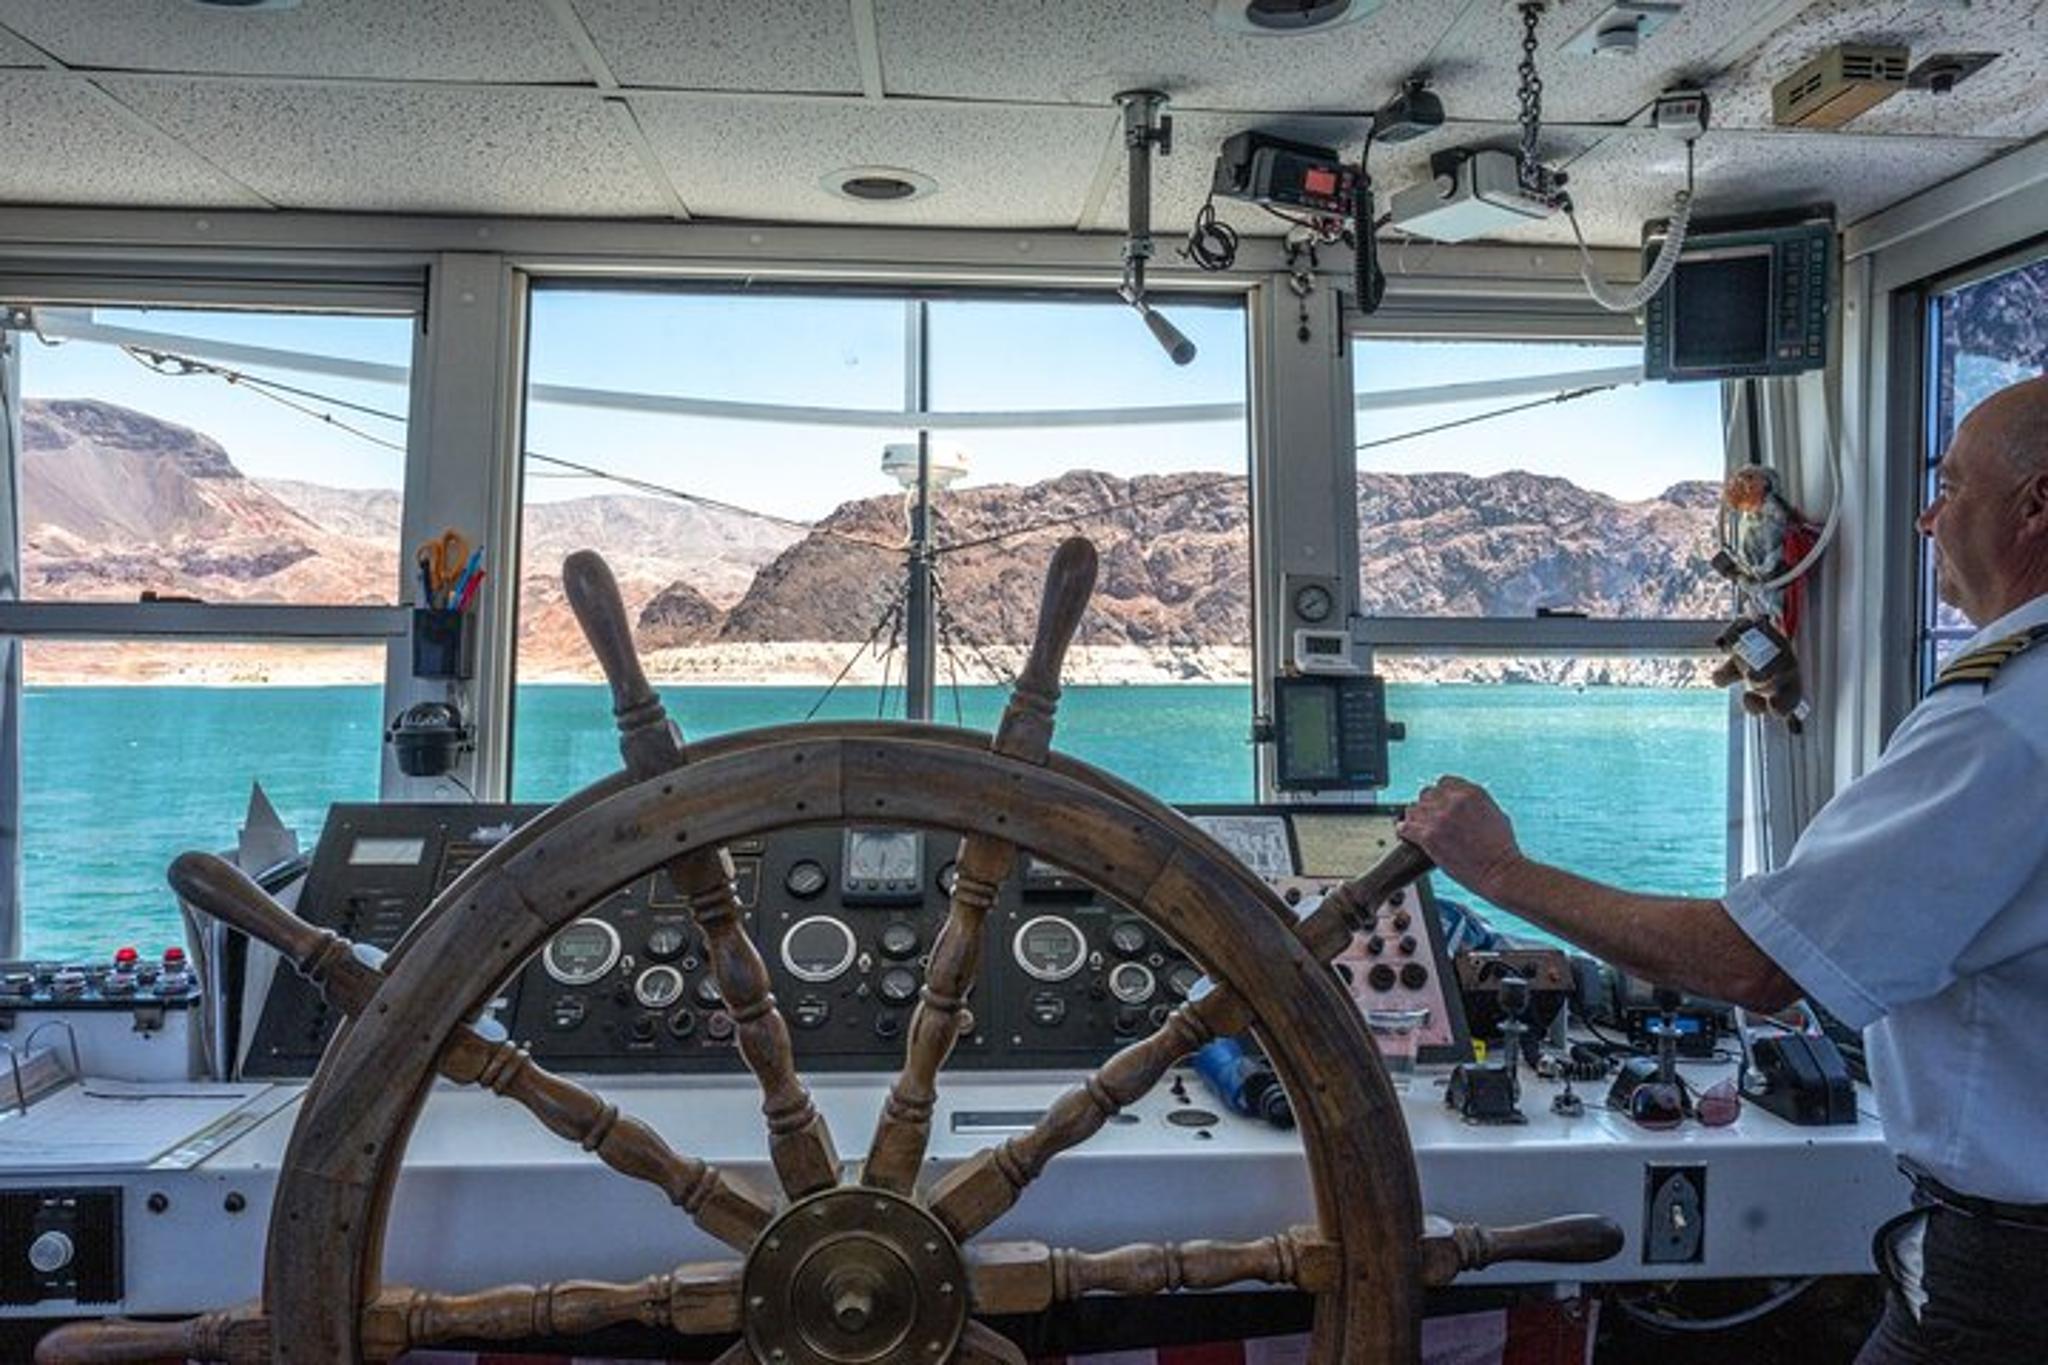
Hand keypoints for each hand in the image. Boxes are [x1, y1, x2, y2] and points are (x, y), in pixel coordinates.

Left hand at [1397, 776, 1522, 896]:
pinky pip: (1406, 828)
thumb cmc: (1502, 848)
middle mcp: (1453, 801)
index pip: (1444, 782)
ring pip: (1413, 809)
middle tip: (1430, 819)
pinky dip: (1406, 832)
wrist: (1500, 871)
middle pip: (1426, 794)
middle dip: (1428, 806)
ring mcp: (1439, 818)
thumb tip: (1461, 802)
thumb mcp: (1495, 813)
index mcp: (1471, 792)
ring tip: (1419, 827)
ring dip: (1416, 819)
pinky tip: (1409, 835)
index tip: (1439, 803)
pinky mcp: (1428, 836)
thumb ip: (1474, 803)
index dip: (1440, 794)